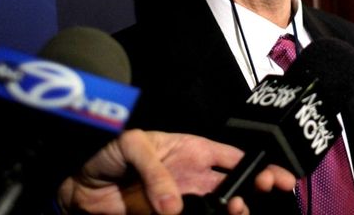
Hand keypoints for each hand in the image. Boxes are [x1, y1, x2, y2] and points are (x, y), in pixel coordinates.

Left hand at [58, 129, 295, 214]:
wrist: (75, 180)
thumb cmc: (105, 150)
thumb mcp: (132, 146)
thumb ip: (155, 172)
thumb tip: (174, 206)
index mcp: (194, 150)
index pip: (236, 158)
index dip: (260, 165)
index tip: (278, 176)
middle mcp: (194, 177)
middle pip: (237, 186)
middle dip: (258, 189)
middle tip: (267, 192)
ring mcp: (183, 200)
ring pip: (220, 209)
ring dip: (235, 211)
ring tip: (237, 210)